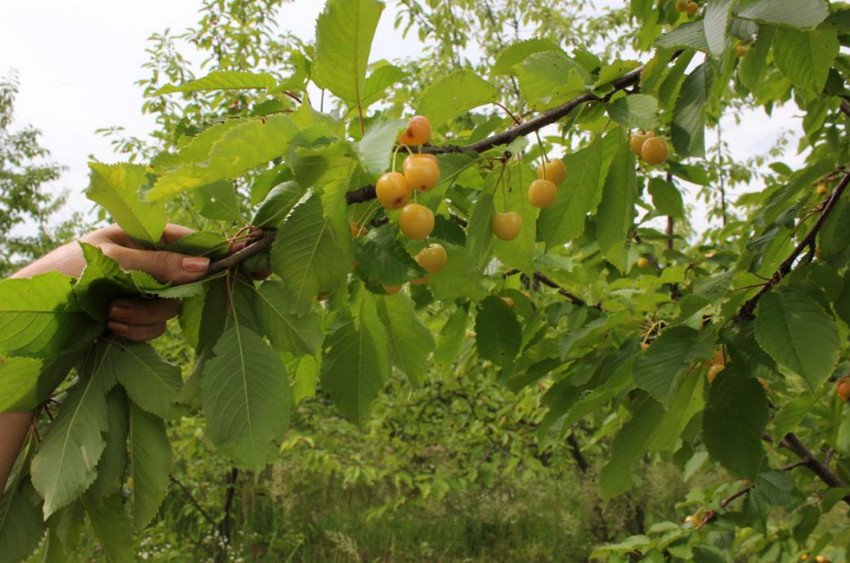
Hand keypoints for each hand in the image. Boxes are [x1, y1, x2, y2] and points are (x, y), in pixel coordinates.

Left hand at [13, 223, 210, 341]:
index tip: (241, 260)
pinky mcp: (133, 317)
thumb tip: (204, 267)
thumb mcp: (111, 262)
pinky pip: (155, 327)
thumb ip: (158, 264)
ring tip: (110, 314)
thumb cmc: (61, 273)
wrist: (26, 318)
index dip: (213, 251)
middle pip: (184, 280)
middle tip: (134, 300)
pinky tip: (110, 327)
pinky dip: (136, 330)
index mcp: (139, 236)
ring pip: (170, 307)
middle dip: (160, 295)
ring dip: (142, 315)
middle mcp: (144, 263)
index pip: (186, 240)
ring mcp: (139, 291)